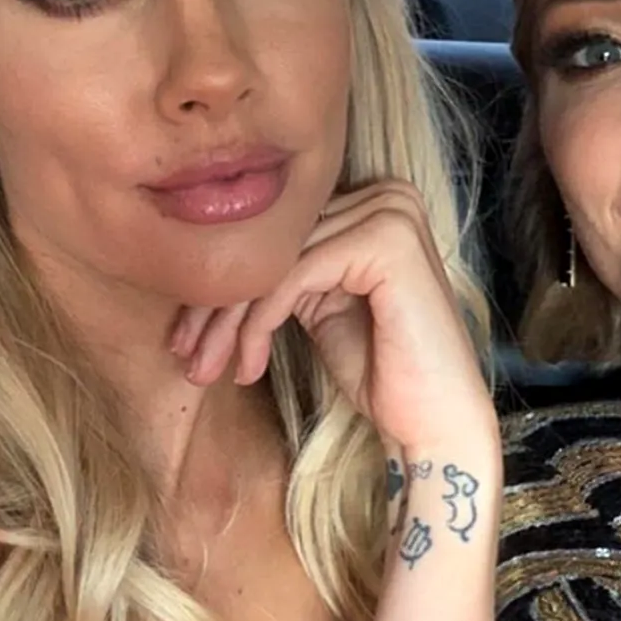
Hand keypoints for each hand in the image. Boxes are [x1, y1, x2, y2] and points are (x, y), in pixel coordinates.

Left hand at [170, 181, 492, 455]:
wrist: (435, 424)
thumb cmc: (384, 376)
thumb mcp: (323, 310)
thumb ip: (288, 272)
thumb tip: (214, 263)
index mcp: (374, 204)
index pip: (279, 236)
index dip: (225, 287)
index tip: (187, 337)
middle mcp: (387, 196)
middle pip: (273, 246)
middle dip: (218, 307)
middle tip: (185, 356)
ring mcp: (391, 214)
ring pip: (275, 262)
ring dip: (229, 322)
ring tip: (204, 368)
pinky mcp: (386, 242)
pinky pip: (292, 276)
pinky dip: (258, 323)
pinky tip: (248, 366)